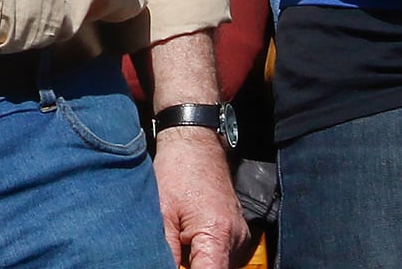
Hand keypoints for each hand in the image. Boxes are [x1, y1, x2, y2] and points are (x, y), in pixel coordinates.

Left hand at [154, 124, 245, 268]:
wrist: (193, 144)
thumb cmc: (176, 172)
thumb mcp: (162, 215)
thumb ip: (167, 252)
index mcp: (217, 235)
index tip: (174, 266)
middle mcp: (236, 239)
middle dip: (192, 266)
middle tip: (173, 247)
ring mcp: (240, 236)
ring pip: (217, 264)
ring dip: (199, 260)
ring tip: (179, 239)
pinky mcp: (238, 233)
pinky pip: (221, 254)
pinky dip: (205, 253)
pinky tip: (188, 237)